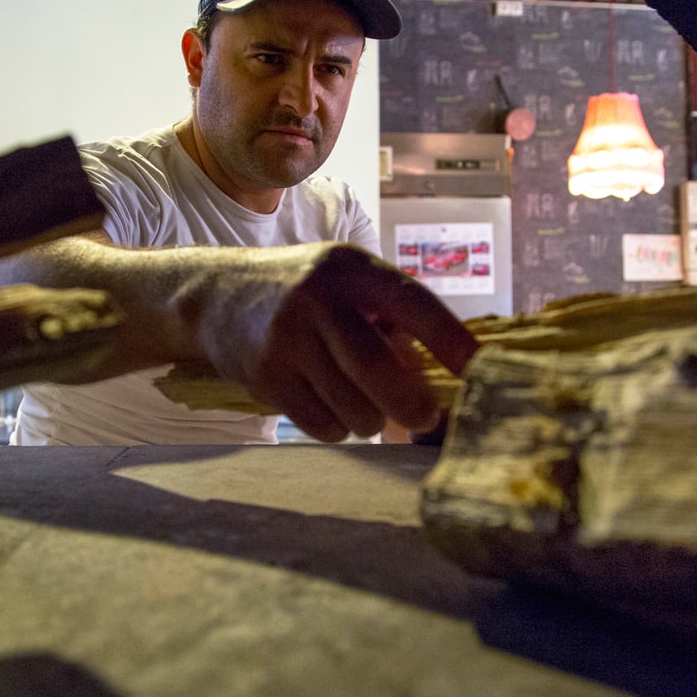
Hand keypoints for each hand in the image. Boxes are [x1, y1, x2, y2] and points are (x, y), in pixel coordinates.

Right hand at [182, 243, 477, 441]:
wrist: (215, 295)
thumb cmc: (303, 295)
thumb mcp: (345, 285)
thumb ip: (389, 321)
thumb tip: (439, 380)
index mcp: (352, 268)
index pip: (414, 304)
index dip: (451, 340)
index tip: (481, 369)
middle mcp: (318, 297)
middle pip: (378, 369)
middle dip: (412, 405)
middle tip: (425, 419)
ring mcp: (287, 337)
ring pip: (353, 407)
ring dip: (370, 420)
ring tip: (362, 406)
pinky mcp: (265, 374)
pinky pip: (321, 424)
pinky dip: (336, 428)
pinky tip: (329, 409)